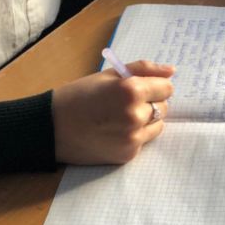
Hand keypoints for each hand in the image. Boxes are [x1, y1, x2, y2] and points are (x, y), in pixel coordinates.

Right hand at [52, 60, 174, 164]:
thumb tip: (172, 71)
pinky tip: (114, 130)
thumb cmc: (79, 95)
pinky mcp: (128, 155)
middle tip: (126, 102)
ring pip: (157, 125)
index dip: (155, 86)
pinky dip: (135, 135)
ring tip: (120, 117)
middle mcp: (136, 115)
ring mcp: (133, 138)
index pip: (167, 88)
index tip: (142, 86)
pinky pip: (144, 140)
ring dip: (146, 120)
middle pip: (163, 107)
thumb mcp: (109, 74)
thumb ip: (143, 69)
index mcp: (132, 90)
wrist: (52, 128)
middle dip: (151, 102)